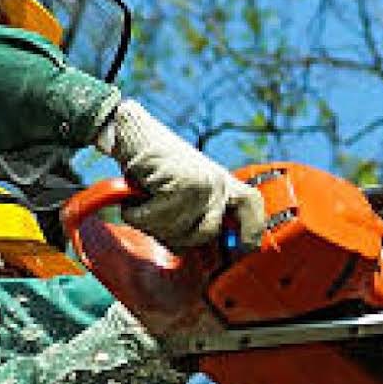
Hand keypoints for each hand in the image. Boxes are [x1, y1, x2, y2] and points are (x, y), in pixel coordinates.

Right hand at [101, 100, 265, 249]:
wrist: (130, 133)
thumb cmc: (151, 165)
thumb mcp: (181, 189)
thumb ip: (193, 214)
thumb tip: (191, 249)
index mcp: (221, 181)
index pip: (250, 205)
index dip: (252, 229)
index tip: (247, 247)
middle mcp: (218, 182)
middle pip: (206, 233)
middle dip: (176, 235)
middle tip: (155, 217)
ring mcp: (203, 184)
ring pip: (177, 231)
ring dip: (150, 222)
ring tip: (143, 200)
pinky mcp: (182, 186)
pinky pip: (155, 220)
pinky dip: (136, 214)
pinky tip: (134, 196)